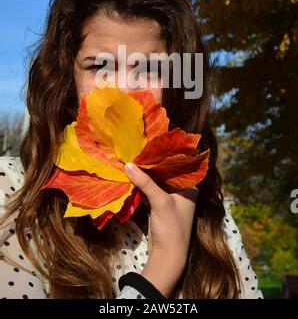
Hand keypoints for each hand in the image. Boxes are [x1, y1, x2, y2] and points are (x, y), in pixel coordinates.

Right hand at [124, 162, 198, 296]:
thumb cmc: (171, 227)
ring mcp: (169, 200)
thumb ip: (145, 182)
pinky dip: (140, 186)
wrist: (167, 257)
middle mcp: (181, 191)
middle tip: (135, 151)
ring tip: (130, 159)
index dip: (163, 156)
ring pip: (155, 182)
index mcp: (189, 187)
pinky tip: (129, 176)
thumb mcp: (160, 201)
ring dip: (144, 175)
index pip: (176, 166)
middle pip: (164, 173)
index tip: (149, 144)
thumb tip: (127, 164)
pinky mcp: (158, 207)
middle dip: (150, 165)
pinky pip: (149, 191)